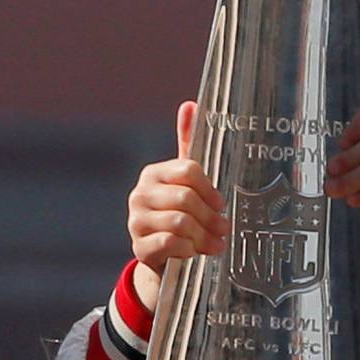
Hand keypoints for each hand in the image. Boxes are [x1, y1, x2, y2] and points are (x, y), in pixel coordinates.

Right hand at [128, 101, 225, 282]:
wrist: (160, 255)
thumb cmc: (178, 212)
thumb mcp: (184, 181)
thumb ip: (188, 145)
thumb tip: (189, 104)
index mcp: (153, 174)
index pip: (188, 170)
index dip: (210, 189)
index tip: (220, 203)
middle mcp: (139, 194)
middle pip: (186, 198)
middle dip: (210, 217)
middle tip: (223, 228)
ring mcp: (136, 221)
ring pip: (180, 222)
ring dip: (203, 236)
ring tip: (213, 244)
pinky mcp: (138, 247)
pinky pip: (171, 243)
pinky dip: (188, 249)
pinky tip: (192, 252)